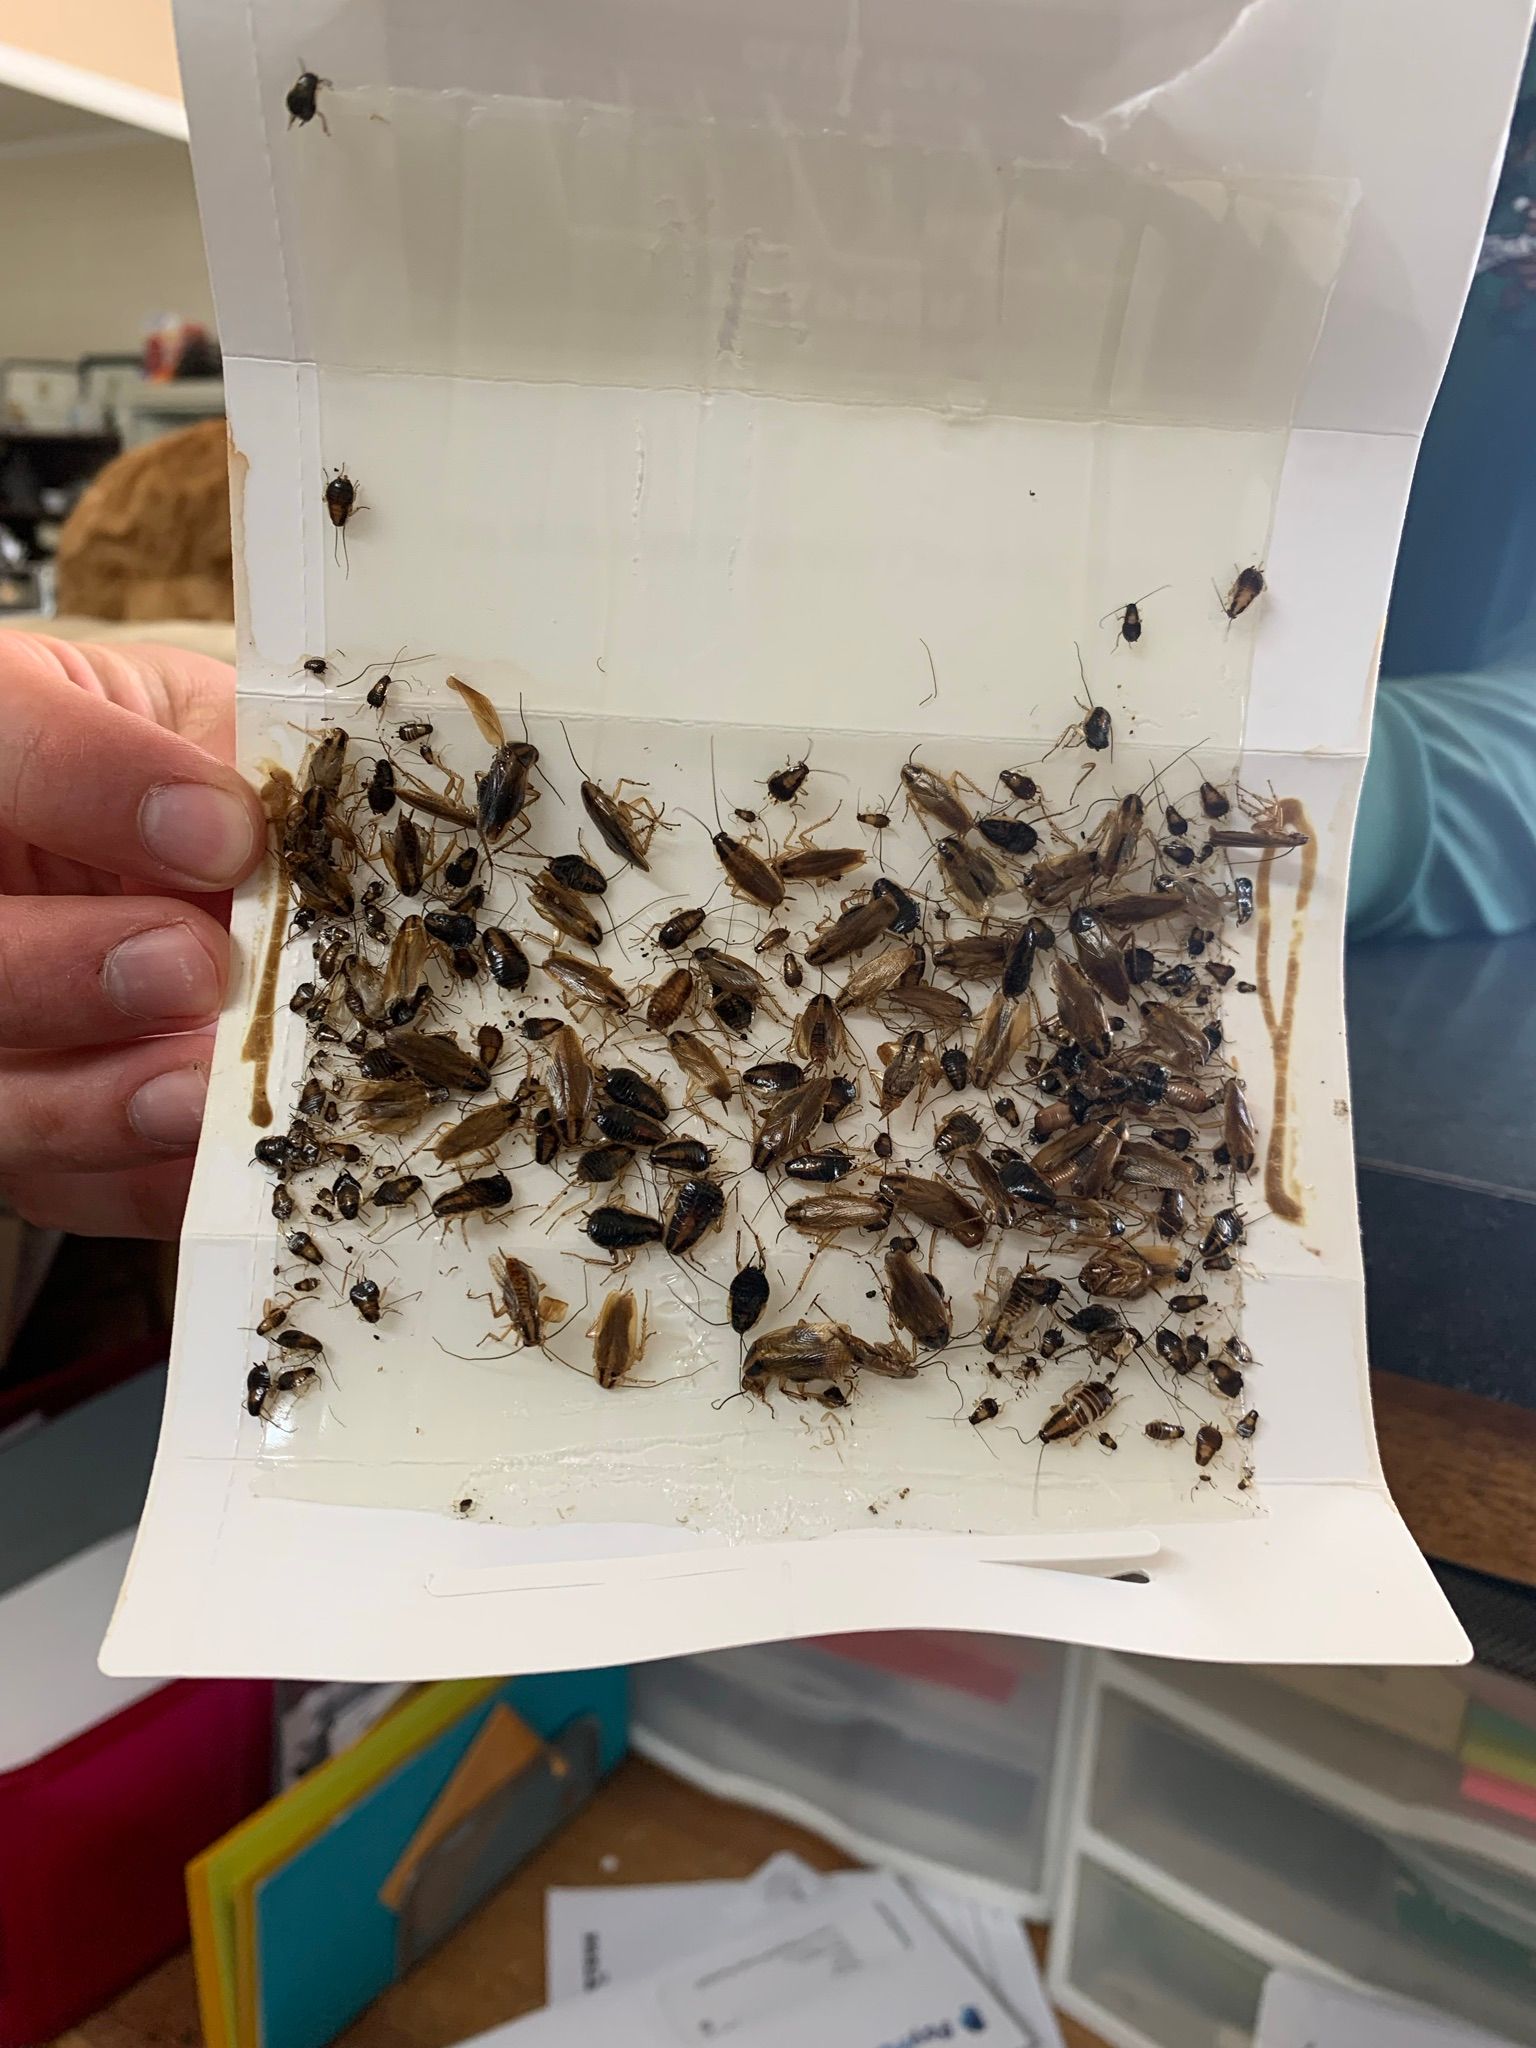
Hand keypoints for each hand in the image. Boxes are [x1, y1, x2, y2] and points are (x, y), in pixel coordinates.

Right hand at [0, 633, 263, 1239]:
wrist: (184, 846)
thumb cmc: (196, 767)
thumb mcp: (212, 725)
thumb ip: (234, 758)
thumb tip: (306, 821)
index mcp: (2, 733)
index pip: (8, 739)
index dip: (98, 784)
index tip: (226, 830)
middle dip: (71, 971)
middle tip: (196, 967)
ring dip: (96, 1104)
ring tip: (202, 1095)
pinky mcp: (30, 1122)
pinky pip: (69, 1182)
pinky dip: (149, 1182)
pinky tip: (228, 1165)